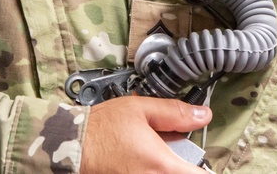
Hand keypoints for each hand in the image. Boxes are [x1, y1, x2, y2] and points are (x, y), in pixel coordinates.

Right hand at [80, 96, 212, 173]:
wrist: (71, 146)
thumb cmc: (100, 129)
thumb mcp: (139, 109)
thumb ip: (174, 113)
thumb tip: (202, 115)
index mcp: (163, 166)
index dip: (205, 168)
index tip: (201, 162)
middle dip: (183, 167)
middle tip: (173, 156)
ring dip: (165, 168)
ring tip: (150, 157)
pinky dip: (150, 170)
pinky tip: (140, 163)